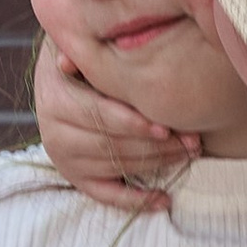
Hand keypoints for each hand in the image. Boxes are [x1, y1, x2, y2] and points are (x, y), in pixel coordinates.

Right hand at [33, 33, 197, 210]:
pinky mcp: (77, 178)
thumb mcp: (81, 46)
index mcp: (55, 100)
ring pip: (116, 166)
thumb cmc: (85, 57)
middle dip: (155, 145)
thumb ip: (84, 51)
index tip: (165, 127)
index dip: (131, 123)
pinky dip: (136, 201)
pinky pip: (107, 196)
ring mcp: (66, 160)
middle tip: (192, 141)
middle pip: (111, 145)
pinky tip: (164, 200)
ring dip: (157, 164)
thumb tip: (66, 61)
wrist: (64, 79)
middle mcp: (55, 135)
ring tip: (189, 154)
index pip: (97, 116)